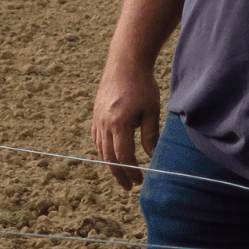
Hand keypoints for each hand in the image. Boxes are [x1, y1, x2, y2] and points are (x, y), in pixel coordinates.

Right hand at [92, 58, 160, 189]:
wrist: (125, 62)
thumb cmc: (142, 84)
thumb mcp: (152, 110)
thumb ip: (151, 134)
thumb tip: (152, 156)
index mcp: (119, 123)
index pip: (123, 156)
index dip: (131, 171)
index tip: (140, 180)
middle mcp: (104, 123)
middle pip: (109, 157)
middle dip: (119, 174)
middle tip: (129, 186)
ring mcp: (97, 117)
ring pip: (100, 148)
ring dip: (110, 163)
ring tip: (121, 173)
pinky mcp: (96, 112)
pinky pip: (96, 137)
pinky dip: (103, 149)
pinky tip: (110, 154)